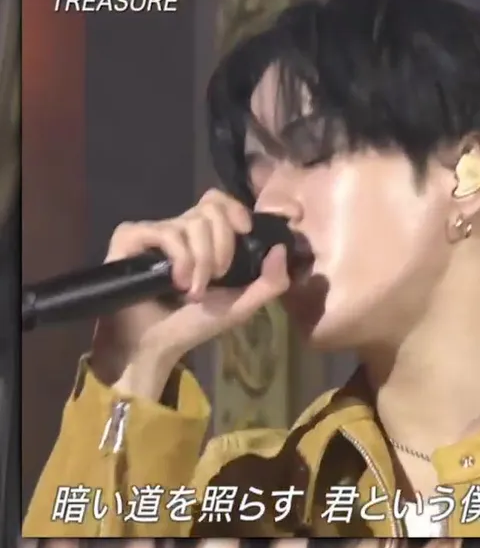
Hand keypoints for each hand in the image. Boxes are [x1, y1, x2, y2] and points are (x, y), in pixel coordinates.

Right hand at [90, 189, 291, 398]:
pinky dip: (179, 257)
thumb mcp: (241, 306)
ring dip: (200, 262)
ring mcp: (154, 232)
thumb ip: (270, 282)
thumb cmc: (192, 325)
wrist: (153, 345)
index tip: (245, 230)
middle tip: (216, 277)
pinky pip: (164, 231)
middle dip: (222, 246)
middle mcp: (180, 230)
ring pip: (191, 222)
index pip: (221, 202)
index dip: (236, 209)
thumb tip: (282, 249)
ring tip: (191, 290)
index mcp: (206, 239)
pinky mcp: (129, 238)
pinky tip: (174, 282)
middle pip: (212, 209)